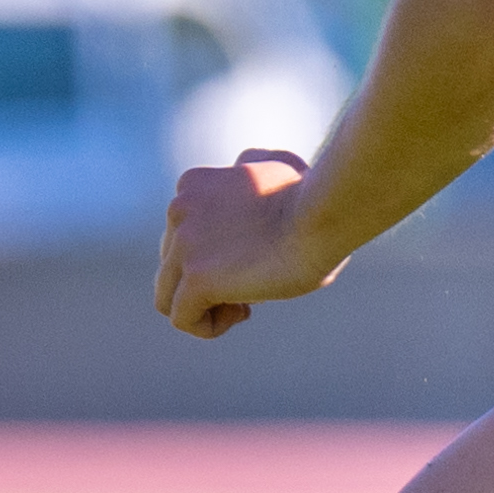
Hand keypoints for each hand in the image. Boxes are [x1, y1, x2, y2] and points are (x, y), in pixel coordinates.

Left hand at [155, 151, 344, 338]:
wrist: (325, 211)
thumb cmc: (313, 194)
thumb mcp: (276, 165)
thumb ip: (251, 168)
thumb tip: (244, 165)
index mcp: (192, 185)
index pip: (179, 237)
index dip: (213, 257)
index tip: (249, 259)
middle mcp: (178, 210)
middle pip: (171, 267)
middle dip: (207, 283)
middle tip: (251, 285)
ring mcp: (184, 245)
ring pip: (168, 297)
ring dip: (204, 307)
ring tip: (243, 306)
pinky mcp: (197, 277)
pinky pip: (182, 319)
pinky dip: (208, 327)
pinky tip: (243, 313)